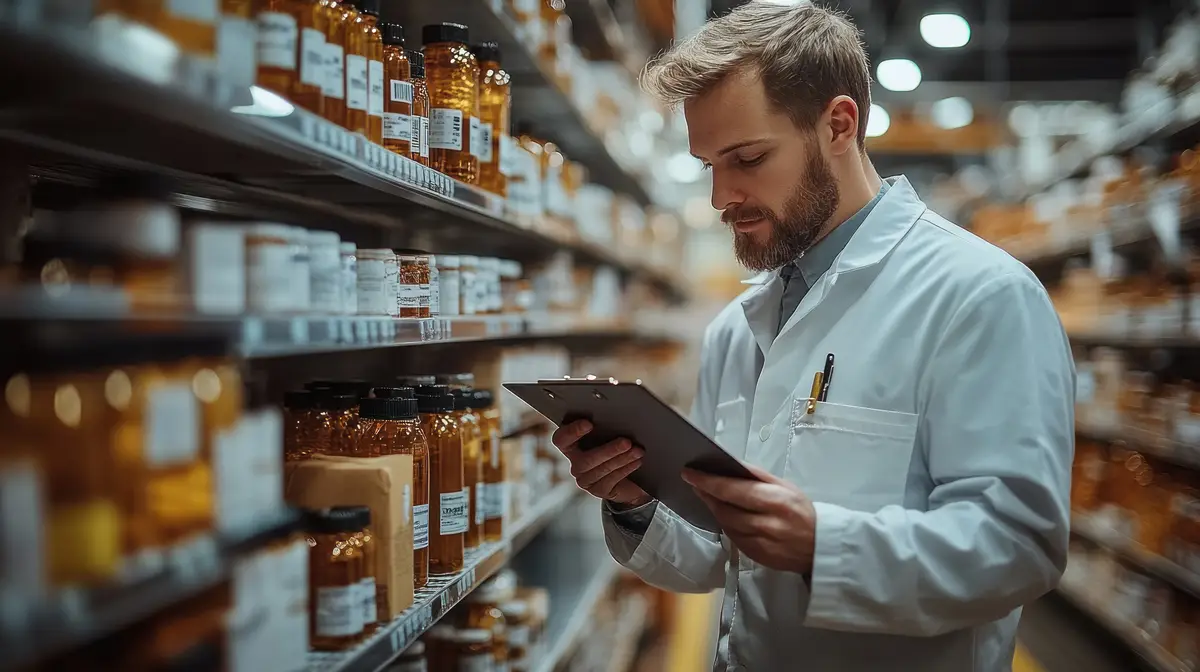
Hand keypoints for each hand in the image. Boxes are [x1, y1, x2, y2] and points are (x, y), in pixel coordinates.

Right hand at [552, 420, 651, 506]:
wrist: (630, 477)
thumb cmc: (617, 450)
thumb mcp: (609, 436)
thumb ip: (606, 429)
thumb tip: (619, 418)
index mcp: (572, 445)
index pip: (561, 439)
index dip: (571, 432)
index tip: (588, 423)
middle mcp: (575, 464)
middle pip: (584, 460)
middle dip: (607, 450)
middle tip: (626, 442)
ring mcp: (585, 479)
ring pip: (601, 470)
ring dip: (621, 459)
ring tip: (637, 451)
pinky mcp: (598, 490)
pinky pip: (611, 480)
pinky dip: (626, 469)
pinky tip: (636, 462)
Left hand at [683, 465, 816, 574]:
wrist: (821, 547)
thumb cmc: (802, 511)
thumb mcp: (785, 486)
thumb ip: (757, 475)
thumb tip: (731, 464)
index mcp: (774, 501)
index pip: (732, 490)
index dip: (708, 482)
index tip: (689, 473)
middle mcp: (765, 524)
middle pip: (724, 509)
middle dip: (706, 495)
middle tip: (695, 483)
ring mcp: (759, 544)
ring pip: (726, 524)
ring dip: (714, 509)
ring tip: (708, 496)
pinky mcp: (756, 557)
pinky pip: (733, 538)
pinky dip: (727, 525)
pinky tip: (726, 515)